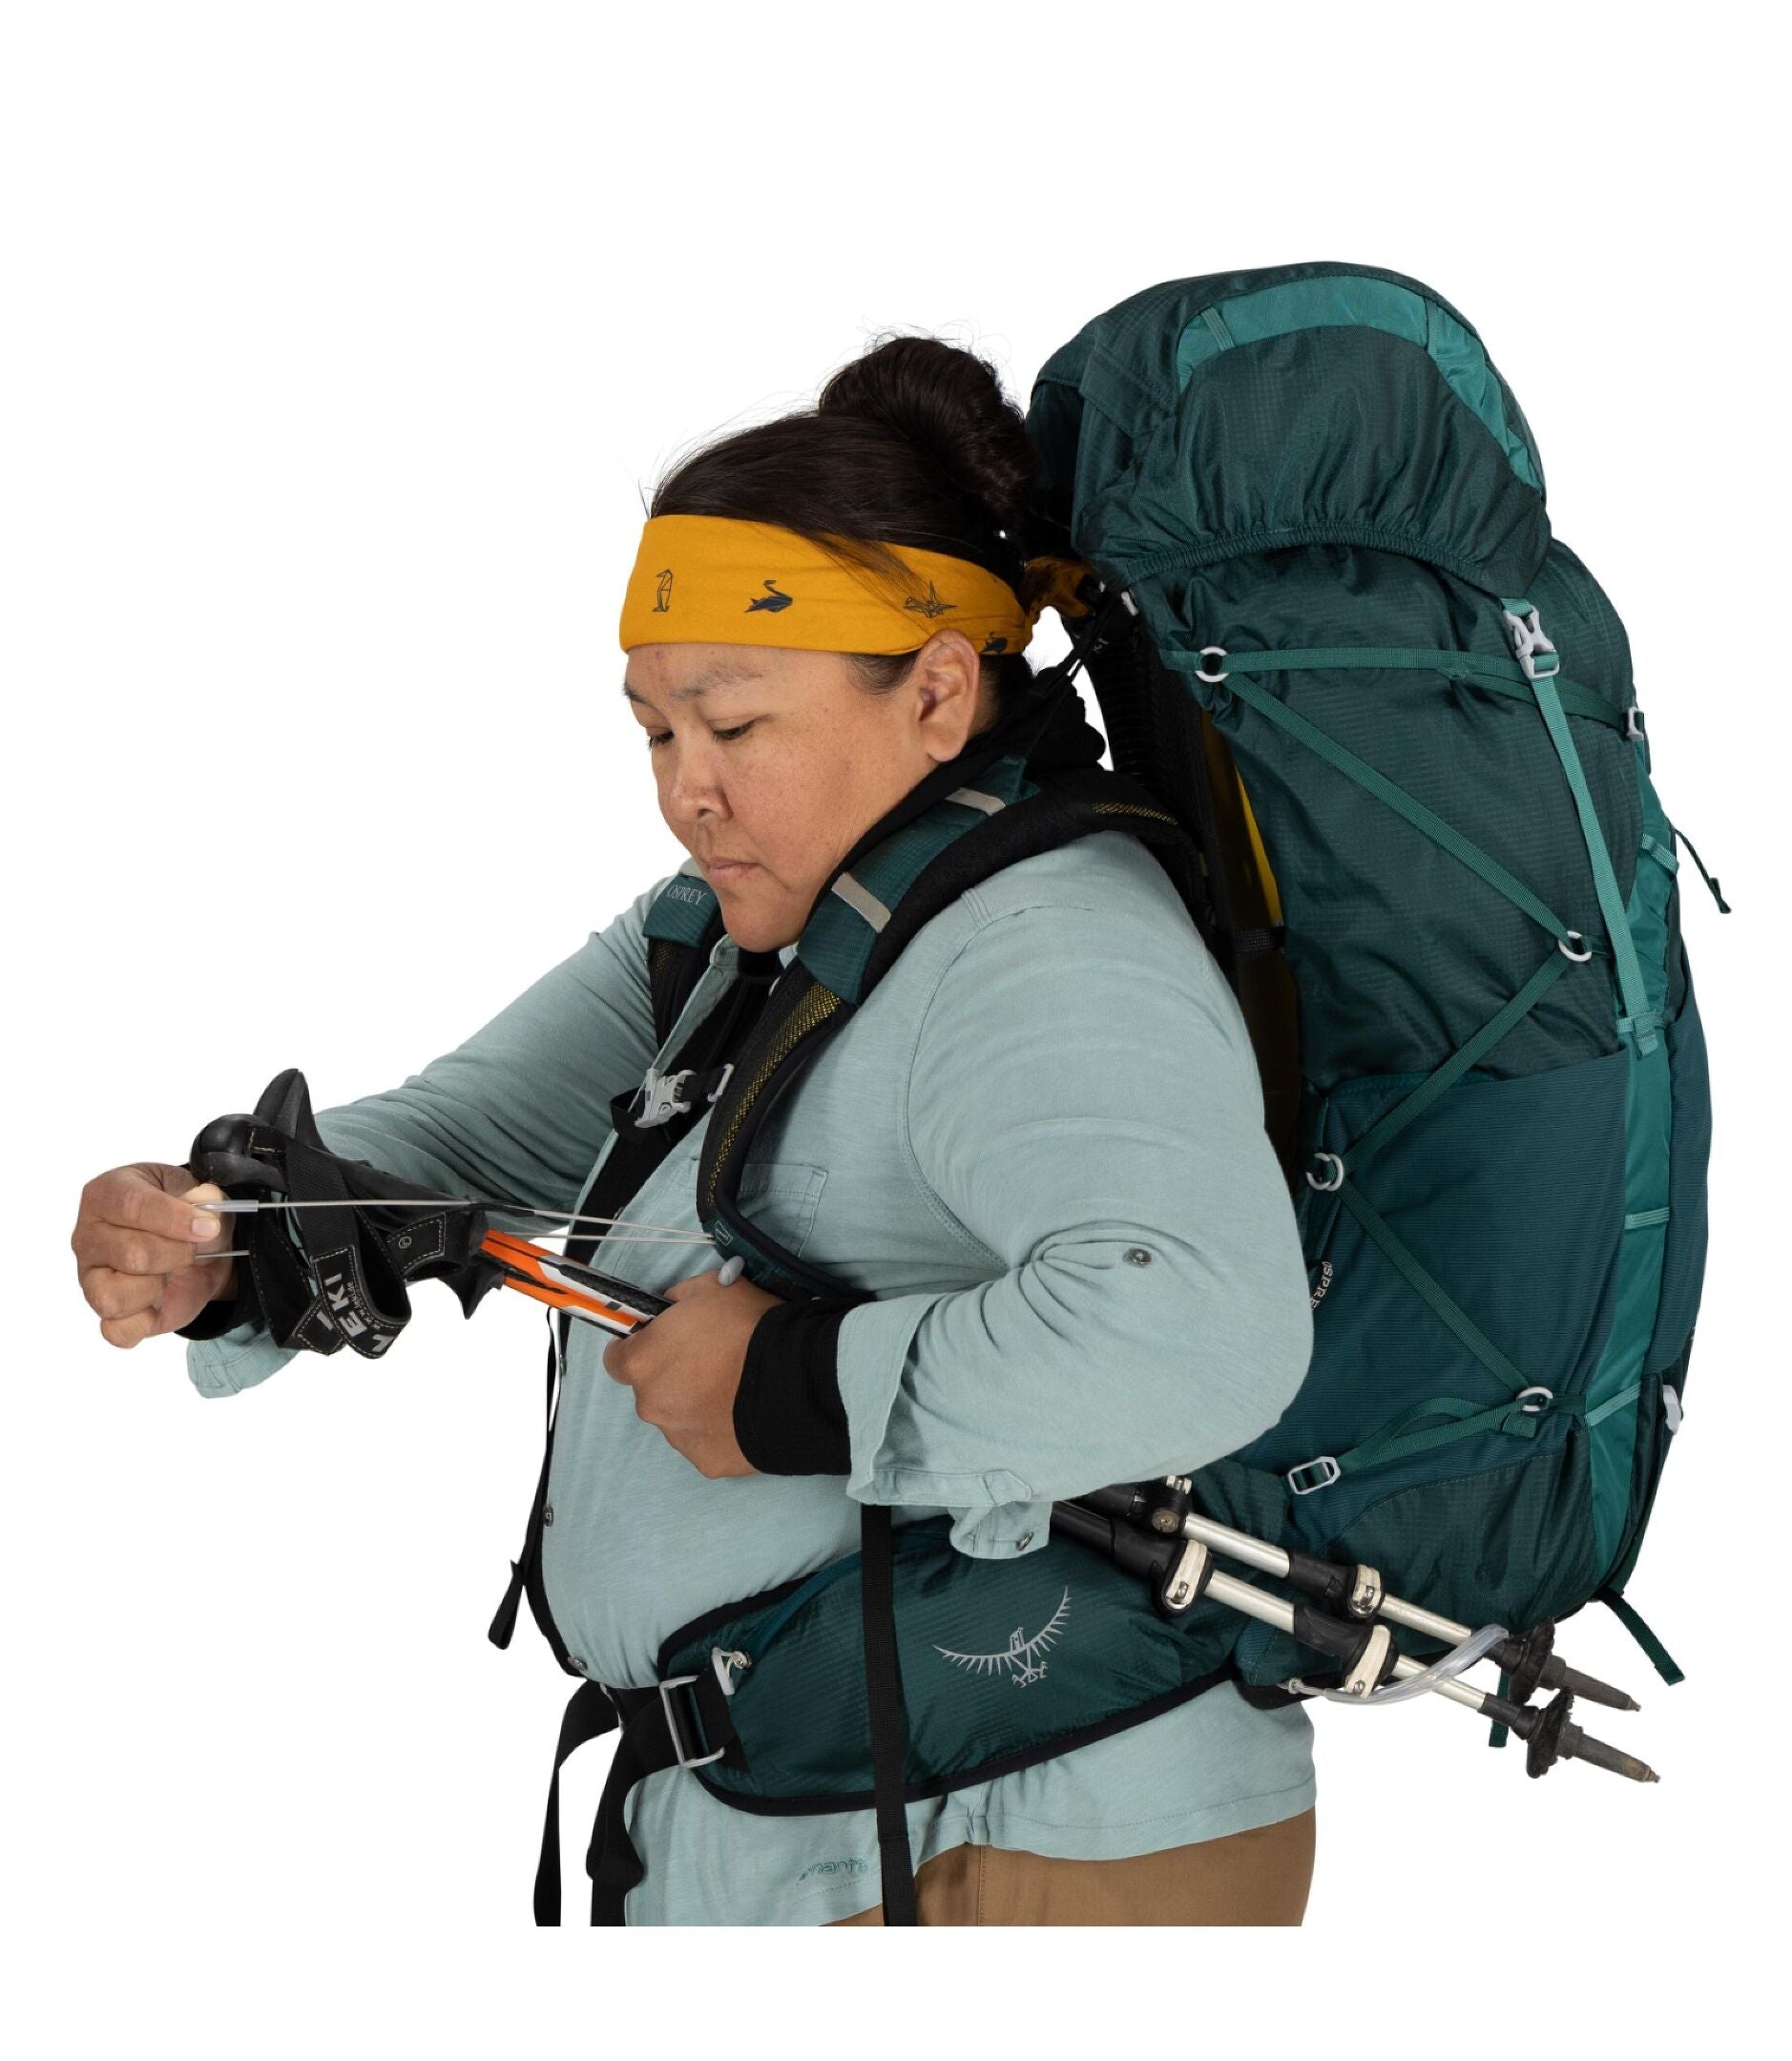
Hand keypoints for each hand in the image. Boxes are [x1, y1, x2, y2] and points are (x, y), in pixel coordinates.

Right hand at [73, 1163, 236, 1346]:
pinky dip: (146, 1322)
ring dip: (155, 1288)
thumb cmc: (189, 1215)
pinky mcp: (102, 1310)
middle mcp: (88, 1235)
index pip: (133, 1206)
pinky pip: (116, 1330)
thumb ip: (207, 1202)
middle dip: (177, 1255)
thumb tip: (205, 1215)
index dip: (175, 1219)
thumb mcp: (203, 1197)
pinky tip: (160, 1301)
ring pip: (114, 1297)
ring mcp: (89, 1276)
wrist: (200, 1249)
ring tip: (167, 1273)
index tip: (208, 1227)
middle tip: (191, 1250)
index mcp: (107, 1194)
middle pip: (132, 1254)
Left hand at [603, 1267, 779, 1477]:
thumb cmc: (748, 1328)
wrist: (796, 1381)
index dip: (638, 1348)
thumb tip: (675, 1306)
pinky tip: (747, 1413)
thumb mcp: (714, 1287)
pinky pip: (707, 1442)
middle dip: (675, 1377)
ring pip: (679, 1418)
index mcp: (643, 1361)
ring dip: (698, 1405)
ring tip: (737, 1390)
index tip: (662, 1342)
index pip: (617, 1359)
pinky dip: (721, 1431)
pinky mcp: (707, 1462)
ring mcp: (679, 1438)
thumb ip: (681, 1297)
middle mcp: (651, 1405)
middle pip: (653, 1390)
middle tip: (713, 1363)